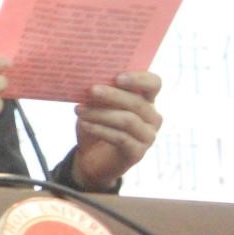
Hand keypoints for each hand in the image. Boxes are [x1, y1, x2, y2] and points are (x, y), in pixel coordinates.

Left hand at [70, 71, 162, 191]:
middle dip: (113, 95)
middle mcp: (152, 117)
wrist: (91, 156)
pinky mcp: (138, 153)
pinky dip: (100, 129)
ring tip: (79, 109)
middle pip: (137, 102)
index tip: (117, 77)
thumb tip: (92, 80)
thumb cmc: (97, 122)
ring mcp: (148, 137)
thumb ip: (101, 92)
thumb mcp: (97, 104)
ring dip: (101, 113)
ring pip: (127, 120)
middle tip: (91, 90)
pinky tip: (84, 124)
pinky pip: (121, 138)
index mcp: (146, 99)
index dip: (139, 79)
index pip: (154, 83)